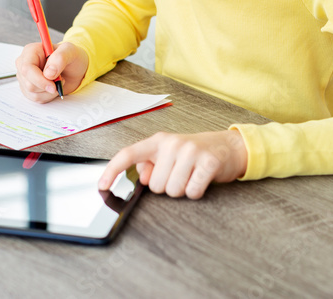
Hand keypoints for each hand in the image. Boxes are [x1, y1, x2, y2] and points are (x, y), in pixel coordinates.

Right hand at [15, 41, 87, 102]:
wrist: (73, 68)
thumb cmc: (70, 57)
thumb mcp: (70, 51)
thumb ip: (60, 58)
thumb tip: (48, 73)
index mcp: (31, 51)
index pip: (27, 68)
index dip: (39, 79)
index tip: (53, 85)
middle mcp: (24, 63)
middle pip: (28, 83)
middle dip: (47, 86)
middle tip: (60, 80)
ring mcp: (25, 76)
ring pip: (31, 92)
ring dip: (49, 92)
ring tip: (58, 82)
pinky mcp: (27, 88)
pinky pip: (35, 98)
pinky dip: (48, 96)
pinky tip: (54, 87)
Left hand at [97, 129, 248, 198]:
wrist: (230, 146)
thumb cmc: (196, 153)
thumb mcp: (171, 154)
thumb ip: (152, 164)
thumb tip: (144, 176)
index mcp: (159, 141)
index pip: (129, 154)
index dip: (113, 170)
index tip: (102, 186)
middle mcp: (173, 143)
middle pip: (156, 186)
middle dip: (167, 186)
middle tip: (181, 174)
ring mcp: (190, 152)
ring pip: (172, 191)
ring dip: (182, 190)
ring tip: (191, 175)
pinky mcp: (208, 162)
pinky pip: (192, 191)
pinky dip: (197, 191)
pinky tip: (202, 179)